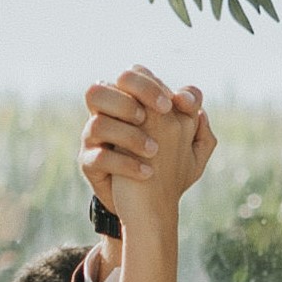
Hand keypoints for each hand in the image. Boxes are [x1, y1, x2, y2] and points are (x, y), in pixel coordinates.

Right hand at [85, 71, 213, 218]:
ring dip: (129, 135)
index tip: (170, 105)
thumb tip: (190, 96)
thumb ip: (192, 116)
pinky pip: (98, 157)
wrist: (148, 206)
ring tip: (154, 150)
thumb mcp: (188, 142)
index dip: (148, 85)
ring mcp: (93, 140)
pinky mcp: (89, 164)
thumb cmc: (167, 166)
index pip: (129, 75)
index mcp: (128, 102)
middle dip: (129, 102)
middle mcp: (106, 116)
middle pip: (99, 90)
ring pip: (97, 123)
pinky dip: (125, 164)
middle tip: (157, 120)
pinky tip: (147, 173)